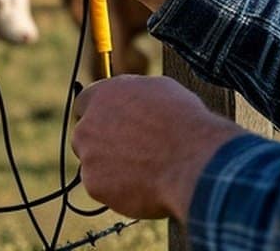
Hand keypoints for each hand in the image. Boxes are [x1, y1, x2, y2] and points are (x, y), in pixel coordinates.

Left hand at [72, 75, 242, 219]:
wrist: (194, 161)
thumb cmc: (184, 123)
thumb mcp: (159, 89)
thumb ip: (134, 94)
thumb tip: (133, 98)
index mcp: (102, 95)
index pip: (85, 103)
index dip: (101, 115)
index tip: (113, 125)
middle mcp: (88, 123)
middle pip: (86, 135)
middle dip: (103, 143)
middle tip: (131, 152)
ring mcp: (89, 156)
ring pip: (94, 163)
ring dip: (111, 167)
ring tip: (144, 171)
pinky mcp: (94, 184)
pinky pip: (103, 188)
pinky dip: (118, 190)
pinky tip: (143, 186)